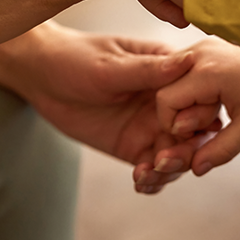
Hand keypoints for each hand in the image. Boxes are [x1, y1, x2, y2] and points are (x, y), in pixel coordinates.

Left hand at [0, 21, 212, 193]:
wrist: (41, 75)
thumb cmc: (75, 58)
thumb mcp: (110, 66)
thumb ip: (148, 71)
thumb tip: (189, 62)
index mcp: (168, 71)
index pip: (199, 95)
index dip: (199, 115)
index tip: (183, 129)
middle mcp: (166, 100)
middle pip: (194, 131)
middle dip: (187, 150)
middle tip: (165, 161)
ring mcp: (151, 125)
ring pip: (177, 154)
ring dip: (170, 169)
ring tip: (148, 173)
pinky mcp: (133, 145)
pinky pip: (153, 168)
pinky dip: (153, 180)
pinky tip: (140, 181)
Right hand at [148, 37, 239, 177]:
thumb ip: (222, 148)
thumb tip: (195, 169)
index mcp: (208, 72)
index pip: (166, 101)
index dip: (175, 125)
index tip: (199, 132)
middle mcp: (198, 53)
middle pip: (164, 90)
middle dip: (181, 113)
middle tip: (210, 121)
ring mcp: (199, 47)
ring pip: (169, 81)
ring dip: (185, 101)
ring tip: (214, 107)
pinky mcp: (202, 47)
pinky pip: (181, 72)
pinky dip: (189, 89)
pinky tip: (211, 97)